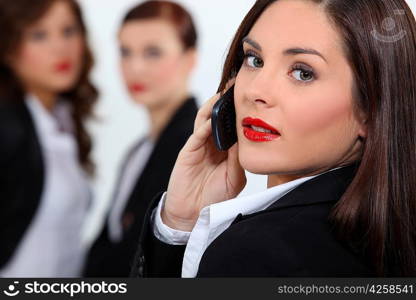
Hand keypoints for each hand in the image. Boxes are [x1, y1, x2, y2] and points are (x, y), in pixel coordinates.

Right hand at [162, 83, 245, 230]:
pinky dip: (204, 126)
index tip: (250, 96)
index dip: (240, 112)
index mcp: (226, 150)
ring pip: (205, 120)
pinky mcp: (188, 152)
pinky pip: (196, 135)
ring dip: (213, 106)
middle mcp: (213, 144)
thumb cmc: (214, 196)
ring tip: (223, 93)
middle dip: (226, 101)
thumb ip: (238, 159)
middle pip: (219, 117)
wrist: (192, 213)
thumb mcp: (234, 178)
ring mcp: (199, 146)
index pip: (233, 126)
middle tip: (237, 84)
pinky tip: (212, 119)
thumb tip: (246, 138)